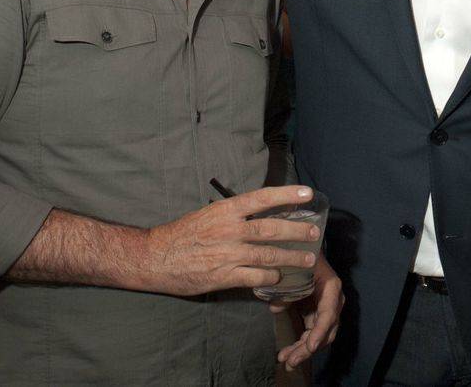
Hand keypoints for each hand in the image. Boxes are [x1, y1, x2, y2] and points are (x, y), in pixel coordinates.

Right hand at [142, 185, 320, 296]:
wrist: (156, 258)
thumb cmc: (183, 234)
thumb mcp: (209, 215)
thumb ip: (234, 215)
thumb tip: (262, 212)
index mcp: (226, 211)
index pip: (262, 198)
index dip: (287, 195)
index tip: (307, 194)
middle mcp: (230, 230)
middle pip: (272, 228)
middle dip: (297, 230)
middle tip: (314, 232)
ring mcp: (228, 254)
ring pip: (268, 255)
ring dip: (291, 257)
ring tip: (307, 258)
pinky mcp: (224, 276)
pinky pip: (255, 277)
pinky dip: (270, 278)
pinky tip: (278, 278)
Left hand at [271, 252, 343, 369]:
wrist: (305, 248)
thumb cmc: (302, 255)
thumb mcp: (294, 267)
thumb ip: (285, 287)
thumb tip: (275, 308)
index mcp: (331, 287)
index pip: (328, 314)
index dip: (319, 332)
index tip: (309, 346)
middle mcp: (333, 300)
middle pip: (325, 330)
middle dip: (308, 348)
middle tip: (291, 360)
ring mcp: (326, 308)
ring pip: (319, 336)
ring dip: (304, 350)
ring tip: (286, 361)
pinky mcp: (317, 313)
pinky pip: (311, 333)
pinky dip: (301, 344)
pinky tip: (287, 353)